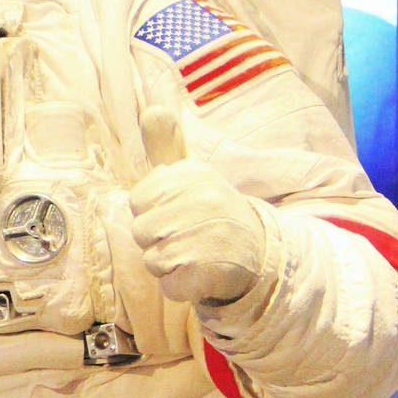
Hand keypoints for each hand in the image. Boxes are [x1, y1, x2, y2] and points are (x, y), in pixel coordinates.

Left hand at [129, 108, 268, 306]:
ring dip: (169, 265)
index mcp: (192, 177)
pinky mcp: (206, 273)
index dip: (153, 211)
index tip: (178, 211)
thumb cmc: (212, 211)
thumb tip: (151, 110)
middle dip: (158, 240)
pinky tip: (201, 274)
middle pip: (140, 232)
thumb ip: (166, 145)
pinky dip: (180, 287)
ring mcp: (204, 238)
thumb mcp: (192, 174)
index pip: (138, 200)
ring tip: (196, 253)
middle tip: (189, 235)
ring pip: (151, 260)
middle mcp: (200, 203)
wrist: (258, 252)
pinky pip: (168, 286)